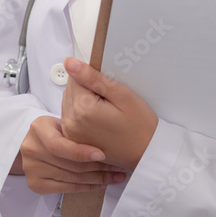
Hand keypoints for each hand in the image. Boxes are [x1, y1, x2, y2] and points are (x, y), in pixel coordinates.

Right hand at [16, 115, 127, 194]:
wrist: (34, 144)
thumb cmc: (54, 130)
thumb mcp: (61, 122)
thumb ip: (77, 130)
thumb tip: (108, 142)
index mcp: (38, 128)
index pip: (59, 145)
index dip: (81, 152)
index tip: (103, 154)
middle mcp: (31, 149)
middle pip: (69, 164)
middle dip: (98, 167)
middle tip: (118, 167)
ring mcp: (31, 168)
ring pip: (71, 178)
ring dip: (97, 179)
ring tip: (115, 176)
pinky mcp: (35, 184)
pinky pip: (67, 188)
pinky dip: (87, 187)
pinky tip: (101, 184)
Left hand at [60, 57, 158, 171]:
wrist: (146, 154)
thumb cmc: (140, 126)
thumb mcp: (122, 95)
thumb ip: (92, 77)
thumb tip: (69, 62)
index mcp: (82, 109)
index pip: (75, 76)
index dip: (93, 78)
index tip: (109, 90)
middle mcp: (71, 123)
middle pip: (70, 88)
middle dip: (87, 89)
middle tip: (110, 102)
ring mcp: (70, 134)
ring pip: (69, 100)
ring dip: (84, 101)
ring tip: (106, 112)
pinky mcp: (72, 140)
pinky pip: (70, 115)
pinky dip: (82, 113)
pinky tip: (99, 120)